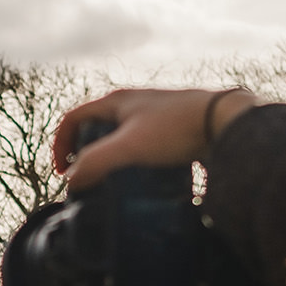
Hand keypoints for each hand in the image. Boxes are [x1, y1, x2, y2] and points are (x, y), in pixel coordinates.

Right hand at [52, 88, 256, 190]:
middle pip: (96, 128)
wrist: (224, 121)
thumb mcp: (128, 146)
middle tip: (85, 179)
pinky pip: (144, 147)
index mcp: (116, 101)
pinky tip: (143, 181)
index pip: (74, 118)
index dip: (60, 144)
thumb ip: (95, 163)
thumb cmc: (175, 129)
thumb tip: (71, 182)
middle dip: (85, 154)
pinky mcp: (174, 131)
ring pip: (121, 138)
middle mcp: (133, 104)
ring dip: (111, 160)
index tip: (62, 172)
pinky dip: (135, 164)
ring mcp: (154, 116)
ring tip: (112, 184)